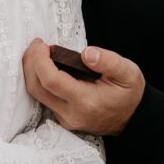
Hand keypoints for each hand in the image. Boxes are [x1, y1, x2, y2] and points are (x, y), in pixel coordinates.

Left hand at [22, 39, 144, 135]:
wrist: (133, 119)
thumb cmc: (129, 93)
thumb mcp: (128, 72)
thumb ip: (109, 61)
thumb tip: (87, 53)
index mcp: (86, 101)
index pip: (50, 80)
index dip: (40, 60)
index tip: (42, 44)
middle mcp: (71, 113)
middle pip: (36, 88)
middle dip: (30, 63)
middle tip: (37, 45)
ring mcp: (65, 119)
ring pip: (36, 95)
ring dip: (32, 71)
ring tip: (39, 52)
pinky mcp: (63, 119)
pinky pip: (43, 98)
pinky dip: (39, 80)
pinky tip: (45, 66)